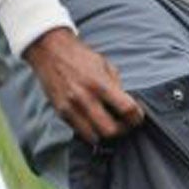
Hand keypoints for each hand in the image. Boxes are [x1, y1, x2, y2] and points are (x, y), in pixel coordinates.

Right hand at [25, 27, 142, 143]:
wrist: (50, 51)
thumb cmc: (80, 56)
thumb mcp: (105, 65)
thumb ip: (116, 86)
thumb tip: (127, 106)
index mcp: (100, 83)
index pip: (126, 109)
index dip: (137, 117)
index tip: (137, 117)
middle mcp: (85, 98)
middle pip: (111, 130)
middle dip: (122, 130)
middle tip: (125, 124)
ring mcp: (71, 108)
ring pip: (94, 137)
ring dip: (105, 134)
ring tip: (109, 125)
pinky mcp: (61, 113)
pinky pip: (80, 132)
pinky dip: (90, 131)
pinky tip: (94, 122)